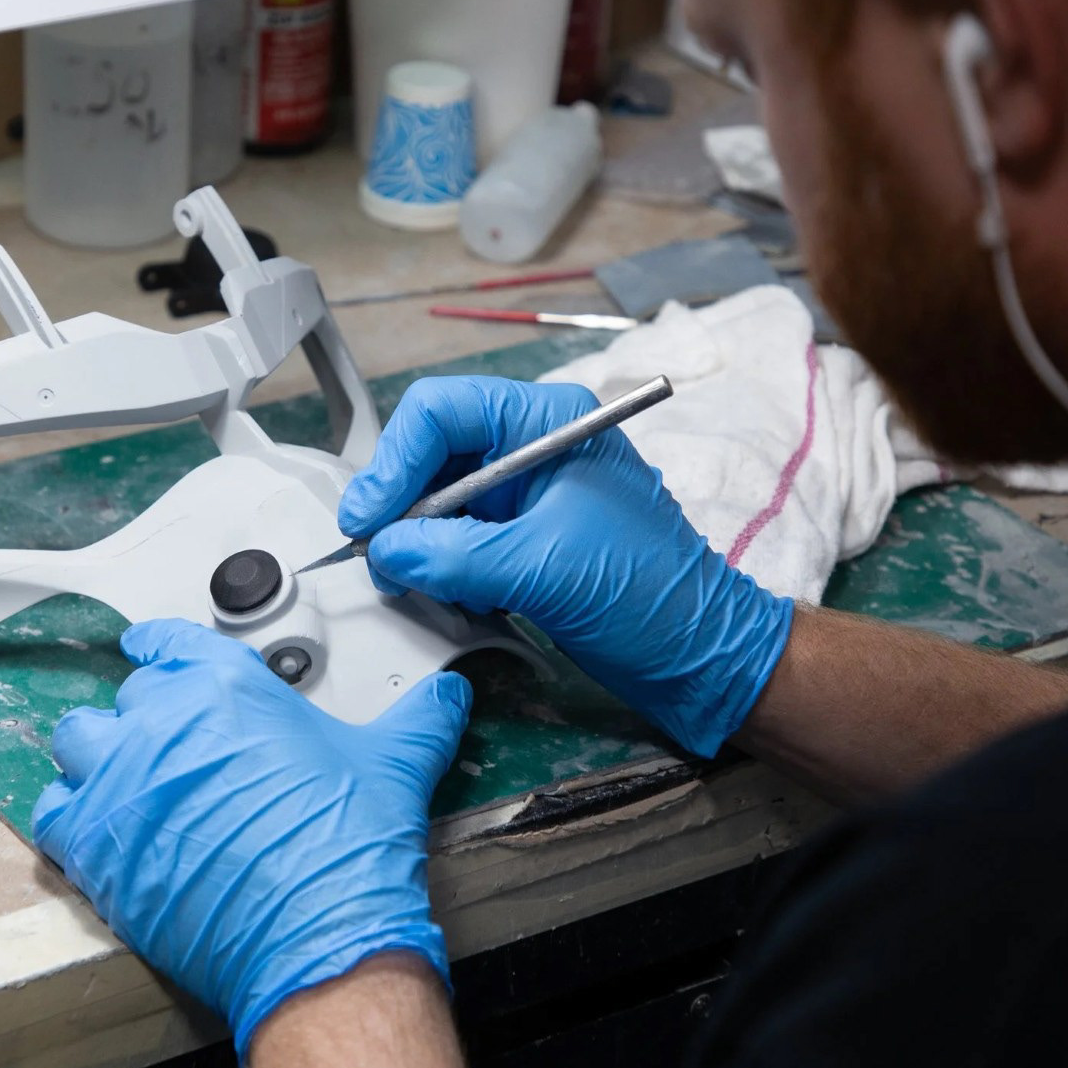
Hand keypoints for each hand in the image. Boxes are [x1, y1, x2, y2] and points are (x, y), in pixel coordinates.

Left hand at [32, 618, 468, 1062]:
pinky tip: (97, 830)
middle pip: (129, 697)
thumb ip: (417, 720)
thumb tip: (447, 697)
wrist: (316, 934)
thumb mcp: (394, 764)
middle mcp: (166, 723)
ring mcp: (124, 781)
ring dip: (97, 757)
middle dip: (147, 718)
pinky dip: (70, 816)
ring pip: (78, 742)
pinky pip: (54, 812)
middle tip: (173, 749)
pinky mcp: (96, 845)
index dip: (161, 647)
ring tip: (125, 782)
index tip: (150, 651)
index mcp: (228, 688)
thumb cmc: (347, 850)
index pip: (170, 641)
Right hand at [338, 376, 791, 756]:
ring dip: (415, 539)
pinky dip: (437, 563)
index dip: (393, 462)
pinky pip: (456, 537)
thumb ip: (454, 556)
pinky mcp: (522, 537)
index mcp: (548, 422)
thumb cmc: (648, 596)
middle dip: (399, 503)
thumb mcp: (542, 568)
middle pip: (431, 452)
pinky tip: (441, 591)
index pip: (440, 412)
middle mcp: (532, 446)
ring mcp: (527, 493)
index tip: (368, 520)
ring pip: (438, 498)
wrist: (700, 656)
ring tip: (406, 578)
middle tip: (376, 553)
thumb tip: (385, 551)